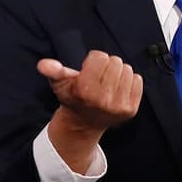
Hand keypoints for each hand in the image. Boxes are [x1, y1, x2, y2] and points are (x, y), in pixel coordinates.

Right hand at [39, 52, 141, 171]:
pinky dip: (129, 82)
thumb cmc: (73, 98)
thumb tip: (44, 64)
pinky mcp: (131, 109)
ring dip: (118, 73)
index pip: (100, 57)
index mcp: (85, 90)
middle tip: (99, 78)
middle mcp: (103, 99)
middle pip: (115, 61)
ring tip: (108, 84)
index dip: (93, 61)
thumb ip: (52, 72)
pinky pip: (137, 80)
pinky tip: (118, 90)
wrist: (84, 124)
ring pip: (127, 70)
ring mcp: (119, 106)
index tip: (89, 71)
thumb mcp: (60, 84)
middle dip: (107, 66)